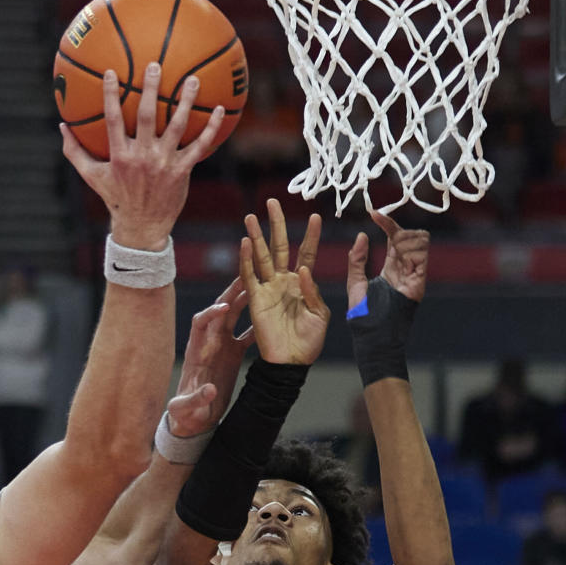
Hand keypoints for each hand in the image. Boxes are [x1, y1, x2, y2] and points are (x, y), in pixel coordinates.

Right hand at [60, 63, 224, 249]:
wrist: (141, 228)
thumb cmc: (115, 198)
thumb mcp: (92, 177)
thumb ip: (75, 151)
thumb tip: (61, 126)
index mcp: (120, 156)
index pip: (113, 120)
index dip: (111, 96)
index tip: (111, 72)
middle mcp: (142, 157)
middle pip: (147, 116)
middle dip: (151, 89)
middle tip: (155, 65)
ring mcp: (164, 163)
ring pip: (177, 126)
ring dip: (185, 101)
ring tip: (192, 79)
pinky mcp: (182, 171)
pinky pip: (199, 146)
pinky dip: (210, 129)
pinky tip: (218, 110)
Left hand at [169, 278, 253, 436]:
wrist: (194, 418)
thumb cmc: (185, 414)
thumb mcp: (186, 409)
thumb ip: (196, 398)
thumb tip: (210, 390)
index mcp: (195, 352)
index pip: (199, 324)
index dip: (210, 313)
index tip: (223, 307)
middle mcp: (208, 344)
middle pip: (218, 311)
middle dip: (230, 294)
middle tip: (246, 277)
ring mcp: (221, 347)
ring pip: (233, 317)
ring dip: (245, 301)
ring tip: (261, 285)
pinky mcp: (232, 354)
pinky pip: (245, 334)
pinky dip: (256, 324)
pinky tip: (271, 316)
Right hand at [239, 200, 328, 364]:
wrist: (291, 363)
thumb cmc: (309, 341)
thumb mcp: (320, 315)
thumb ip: (313, 291)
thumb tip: (304, 269)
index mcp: (302, 283)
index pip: (306, 253)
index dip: (310, 236)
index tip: (316, 216)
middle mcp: (283, 282)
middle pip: (279, 246)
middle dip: (276, 224)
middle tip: (272, 202)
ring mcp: (268, 289)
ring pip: (261, 257)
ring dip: (256, 236)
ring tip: (251, 216)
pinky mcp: (256, 300)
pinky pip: (249, 276)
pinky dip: (246, 260)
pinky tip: (245, 242)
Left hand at [347, 212, 429, 309]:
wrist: (372, 334)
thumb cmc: (363, 314)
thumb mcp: (355, 282)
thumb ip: (356, 260)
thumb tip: (361, 234)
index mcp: (392, 267)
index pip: (395, 237)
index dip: (387, 223)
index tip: (373, 214)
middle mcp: (405, 268)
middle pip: (410, 235)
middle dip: (396, 228)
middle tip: (384, 229)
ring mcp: (414, 274)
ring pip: (420, 241)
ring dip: (404, 239)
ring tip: (391, 251)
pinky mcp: (419, 281)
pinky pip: (421, 255)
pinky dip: (410, 250)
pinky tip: (399, 256)